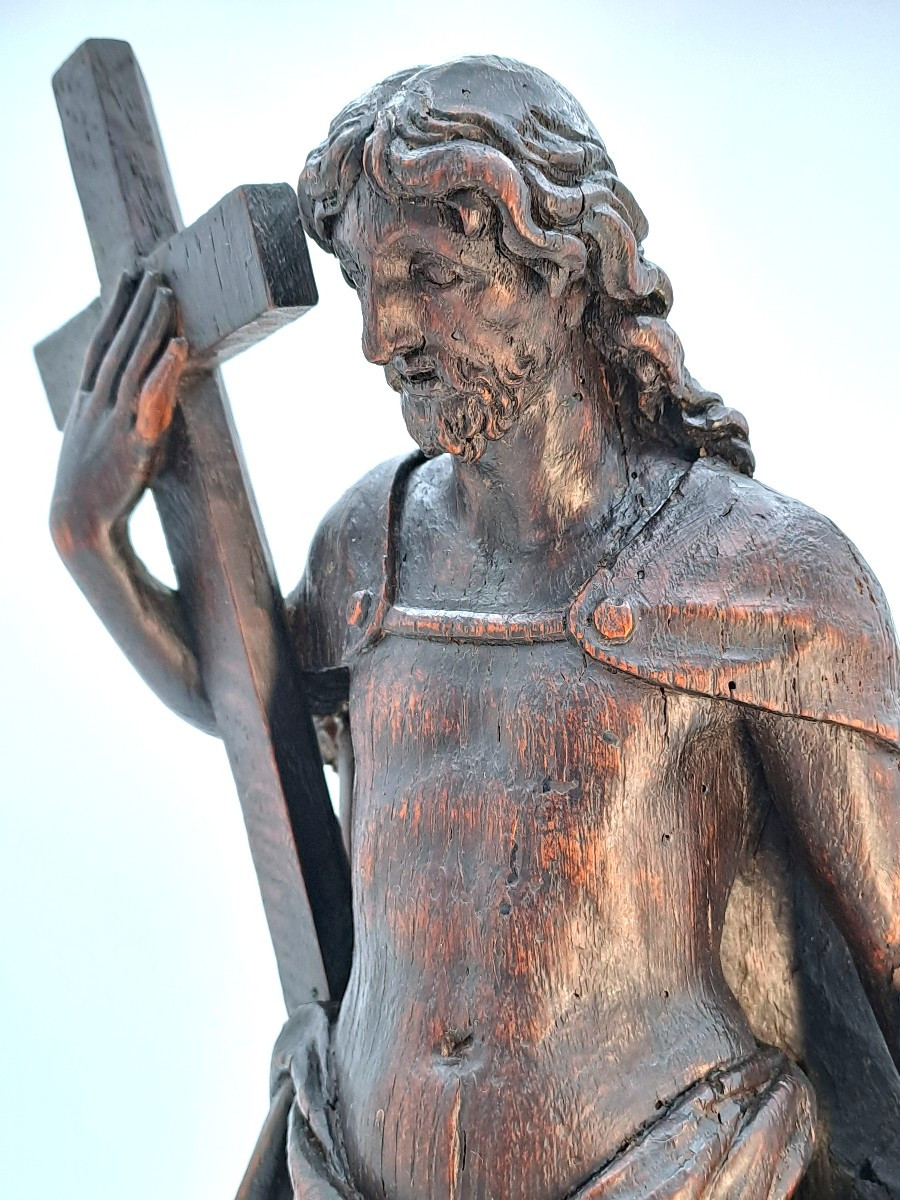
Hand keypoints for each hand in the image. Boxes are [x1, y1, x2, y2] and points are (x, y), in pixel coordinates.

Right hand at [50, 271, 188, 555]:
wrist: (77, 528)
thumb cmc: (93, 490)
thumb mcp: (95, 444)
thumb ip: (115, 416)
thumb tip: (137, 396)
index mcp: (85, 403)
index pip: (100, 344)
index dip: (114, 308)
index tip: (125, 274)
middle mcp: (96, 406)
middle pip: (116, 345)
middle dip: (133, 305)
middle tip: (151, 267)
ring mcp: (113, 423)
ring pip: (132, 365)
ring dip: (149, 327)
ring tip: (166, 292)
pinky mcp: (134, 446)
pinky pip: (150, 402)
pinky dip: (163, 372)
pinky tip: (177, 346)